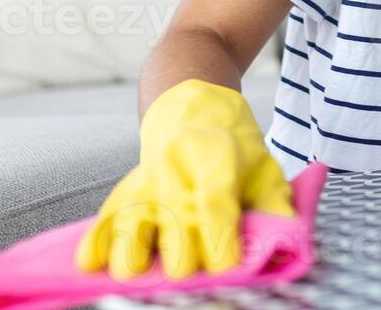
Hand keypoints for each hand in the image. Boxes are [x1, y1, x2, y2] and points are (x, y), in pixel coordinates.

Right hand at [74, 79, 294, 279]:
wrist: (192, 104)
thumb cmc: (233, 142)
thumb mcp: (263, 163)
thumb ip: (275, 201)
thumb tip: (288, 235)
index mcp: (214, 158)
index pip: (213, 207)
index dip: (220, 243)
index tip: (228, 268)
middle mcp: (175, 170)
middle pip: (174, 228)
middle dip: (186, 258)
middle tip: (196, 271)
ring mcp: (146, 180)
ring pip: (132, 228)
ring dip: (137, 258)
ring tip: (145, 276)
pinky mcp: (126, 189)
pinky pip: (105, 219)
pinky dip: (97, 244)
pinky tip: (92, 266)